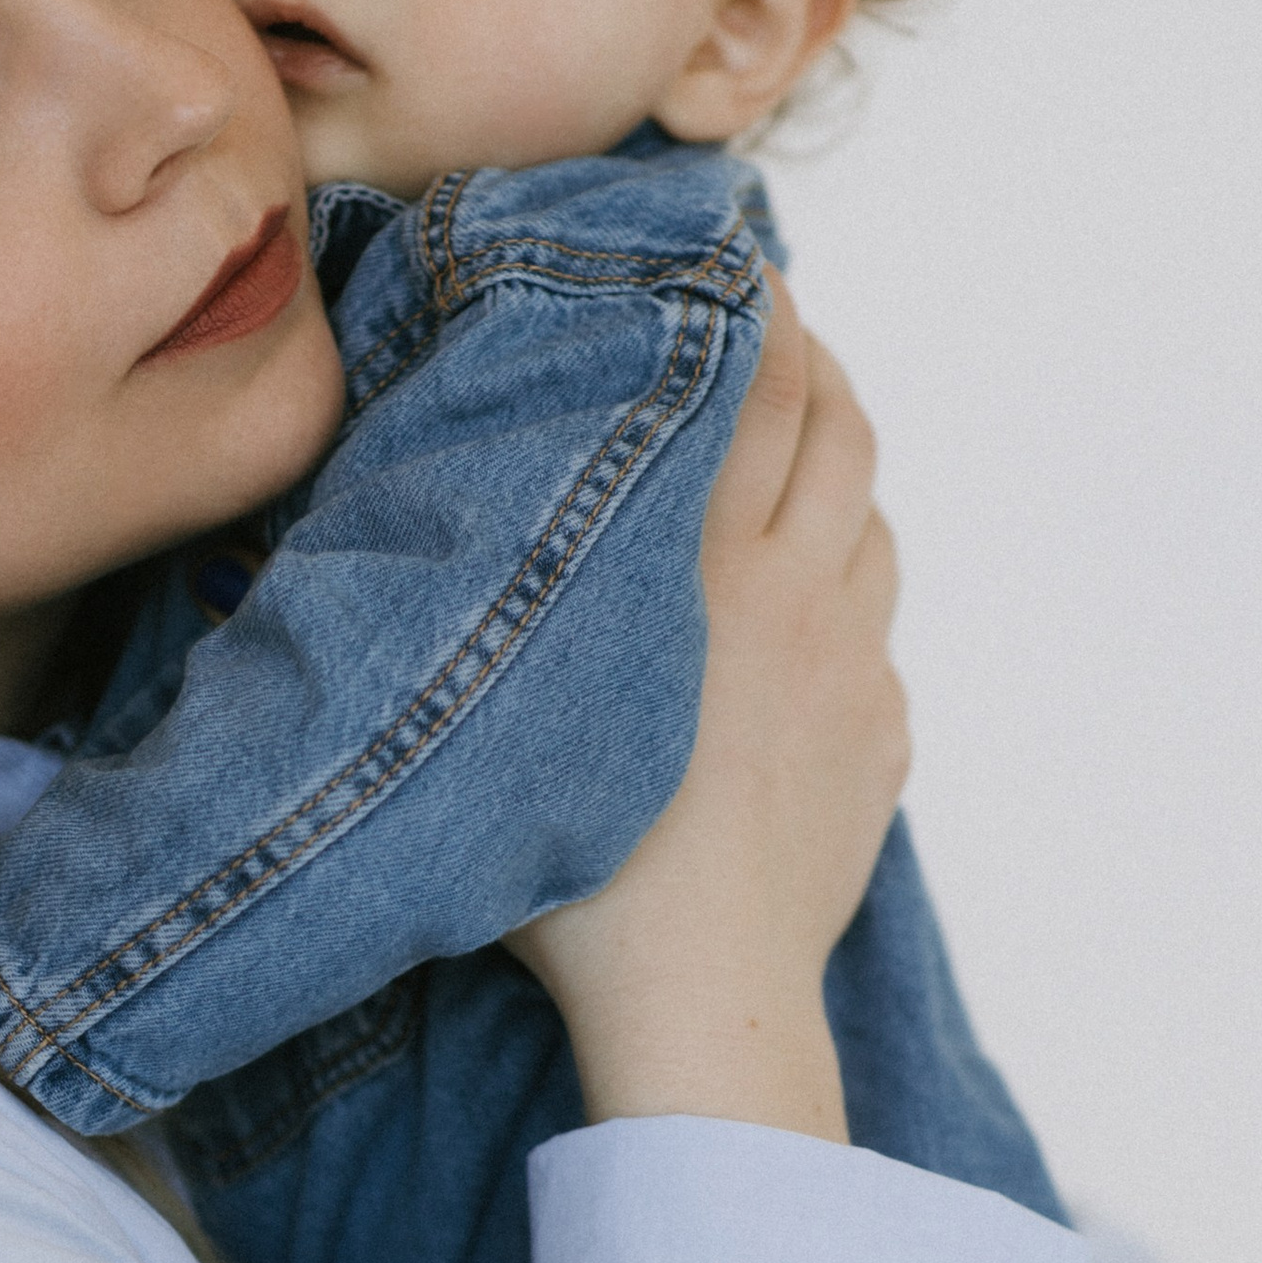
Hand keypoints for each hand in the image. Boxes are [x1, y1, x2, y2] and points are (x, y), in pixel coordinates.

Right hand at [507, 277, 907, 1141]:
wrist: (702, 1002)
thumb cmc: (576, 882)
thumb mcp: (506, 722)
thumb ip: (480, 612)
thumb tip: (381, 544)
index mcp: (704, 574)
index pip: (752, 393)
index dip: (751, 312)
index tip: (730, 261)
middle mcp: (797, 599)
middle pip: (838, 430)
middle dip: (812, 358)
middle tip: (772, 318)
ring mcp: (856, 670)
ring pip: (874, 522)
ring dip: (841, 463)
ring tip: (799, 438)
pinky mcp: (881, 741)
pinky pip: (879, 631)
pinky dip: (851, 586)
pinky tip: (806, 601)